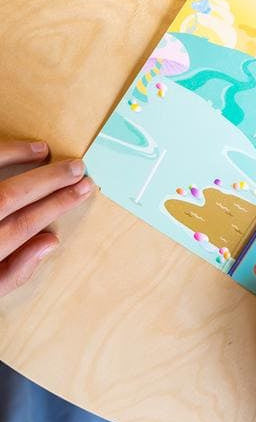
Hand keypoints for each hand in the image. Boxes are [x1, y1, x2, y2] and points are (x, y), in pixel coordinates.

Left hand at [0, 140, 94, 296]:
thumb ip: (16, 271)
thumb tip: (51, 241)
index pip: (25, 225)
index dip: (58, 204)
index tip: (82, 189)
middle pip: (9, 197)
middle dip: (48, 181)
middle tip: (76, 167)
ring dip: (14, 158)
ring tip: (43, 150)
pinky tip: (7, 149)